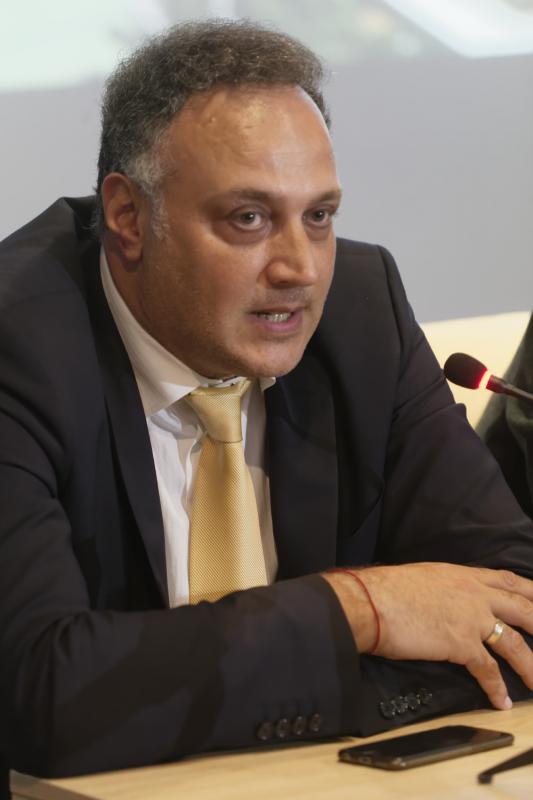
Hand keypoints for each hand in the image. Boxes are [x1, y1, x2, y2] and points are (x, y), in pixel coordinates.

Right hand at [323, 563, 532, 709]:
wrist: (371, 601)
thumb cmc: (387, 590)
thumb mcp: (424, 578)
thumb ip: (445, 589)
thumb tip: (446, 601)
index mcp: (464, 575)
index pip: (507, 580)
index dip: (530, 592)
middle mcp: (474, 594)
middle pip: (522, 609)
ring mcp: (471, 618)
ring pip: (515, 642)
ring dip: (531, 666)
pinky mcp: (461, 643)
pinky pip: (488, 669)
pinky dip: (496, 688)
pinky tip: (501, 701)